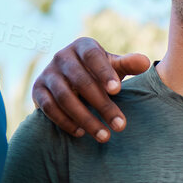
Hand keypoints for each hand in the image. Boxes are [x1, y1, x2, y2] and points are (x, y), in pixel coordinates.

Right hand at [32, 37, 150, 142]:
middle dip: (102, 105)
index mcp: (83, 46)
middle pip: (81, 81)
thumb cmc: (98, 73)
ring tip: (104, 136)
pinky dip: (65, 121)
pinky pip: (49, 108)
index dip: (104, 72)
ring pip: (64, 97)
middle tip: (120, 125)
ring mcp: (47, 73)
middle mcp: (62, 56)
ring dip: (85, 118)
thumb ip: (128, 64)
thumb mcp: (113, 67)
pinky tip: (81, 133)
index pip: (93, 56)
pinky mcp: (37, 90)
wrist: (69, 81)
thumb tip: (145, 62)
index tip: (117, 90)